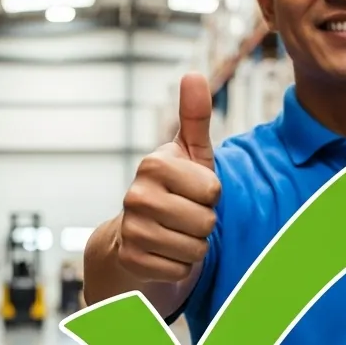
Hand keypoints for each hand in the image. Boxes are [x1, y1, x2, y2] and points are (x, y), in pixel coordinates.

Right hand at [118, 72, 221, 282]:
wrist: (135, 236)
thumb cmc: (174, 190)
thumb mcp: (189, 154)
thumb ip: (196, 117)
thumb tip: (193, 74)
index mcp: (153, 165)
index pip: (213, 190)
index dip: (211, 195)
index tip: (193, 191)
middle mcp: (136, 195)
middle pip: (206, 221)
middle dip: (204, 224)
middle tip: (184, 216)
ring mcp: (132, 229)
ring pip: (195, 249)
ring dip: (193, 246)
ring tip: (175, 234)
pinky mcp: (132, 260)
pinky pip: (181, 269)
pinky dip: (179, 266)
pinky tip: (164, 253)